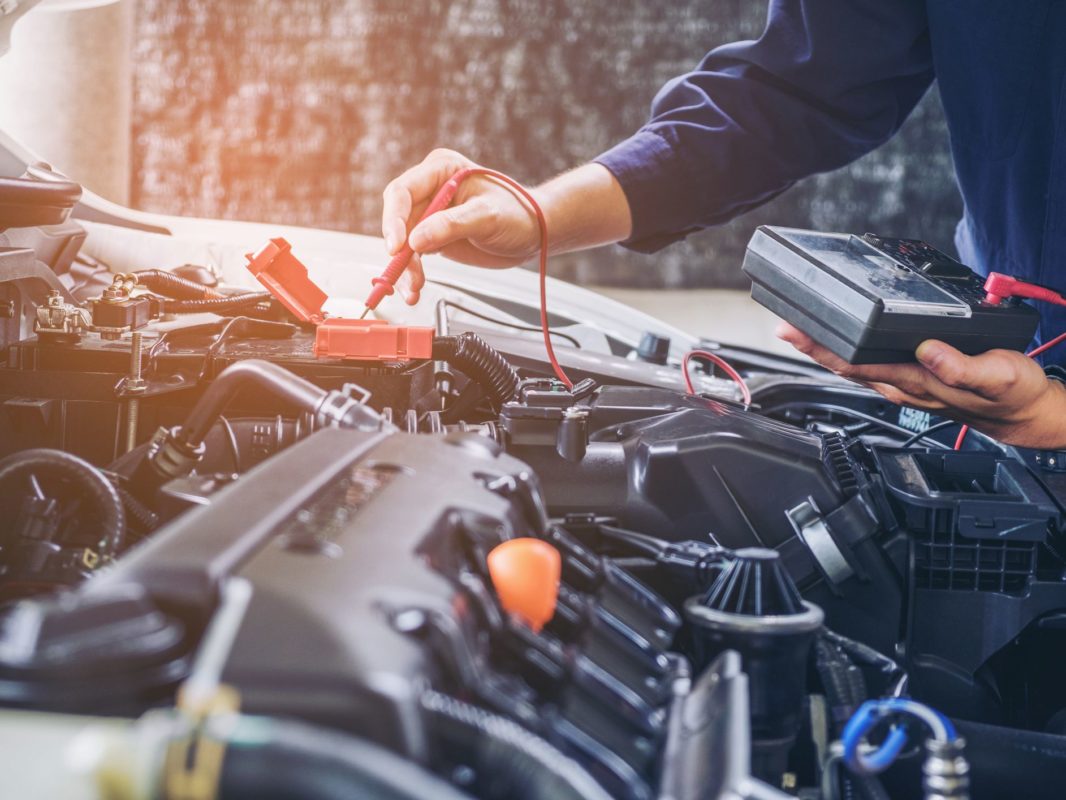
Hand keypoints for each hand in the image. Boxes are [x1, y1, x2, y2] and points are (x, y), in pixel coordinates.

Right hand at [381, 149, 540, 303]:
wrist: (532, 233)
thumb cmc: (518, 214)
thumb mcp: (487, 216)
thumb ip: (451, 225)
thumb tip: (416, 240)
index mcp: (441, 170)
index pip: (403, 191)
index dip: (394, 219)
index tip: (397, 246)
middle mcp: (430, 189)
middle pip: (398, 219)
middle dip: (399, 249)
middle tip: (405, 272)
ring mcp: (430, 213)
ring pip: (403, 242)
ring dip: (404, 267)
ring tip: (413, 288)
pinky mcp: (433, 236)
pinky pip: (413, 255)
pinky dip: (412, 272)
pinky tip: (414, 287)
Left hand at [776, 322, 1065, 447]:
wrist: (1025, 413)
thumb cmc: (1014, 394)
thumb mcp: (998, 376)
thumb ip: (961, 367)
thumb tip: (927, 350)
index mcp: (918, 380)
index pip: (860, 364)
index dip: (826, 349)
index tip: (799, 332)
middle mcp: (905, 385)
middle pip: (848, 365)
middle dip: (814, 347)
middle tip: (785, 326)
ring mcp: (907, 384)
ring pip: (857, 367)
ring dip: (828, 351)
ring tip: (802, 331)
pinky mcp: (914, 379)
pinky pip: (873, 367)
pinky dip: (851, 354)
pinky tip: (841, 344)